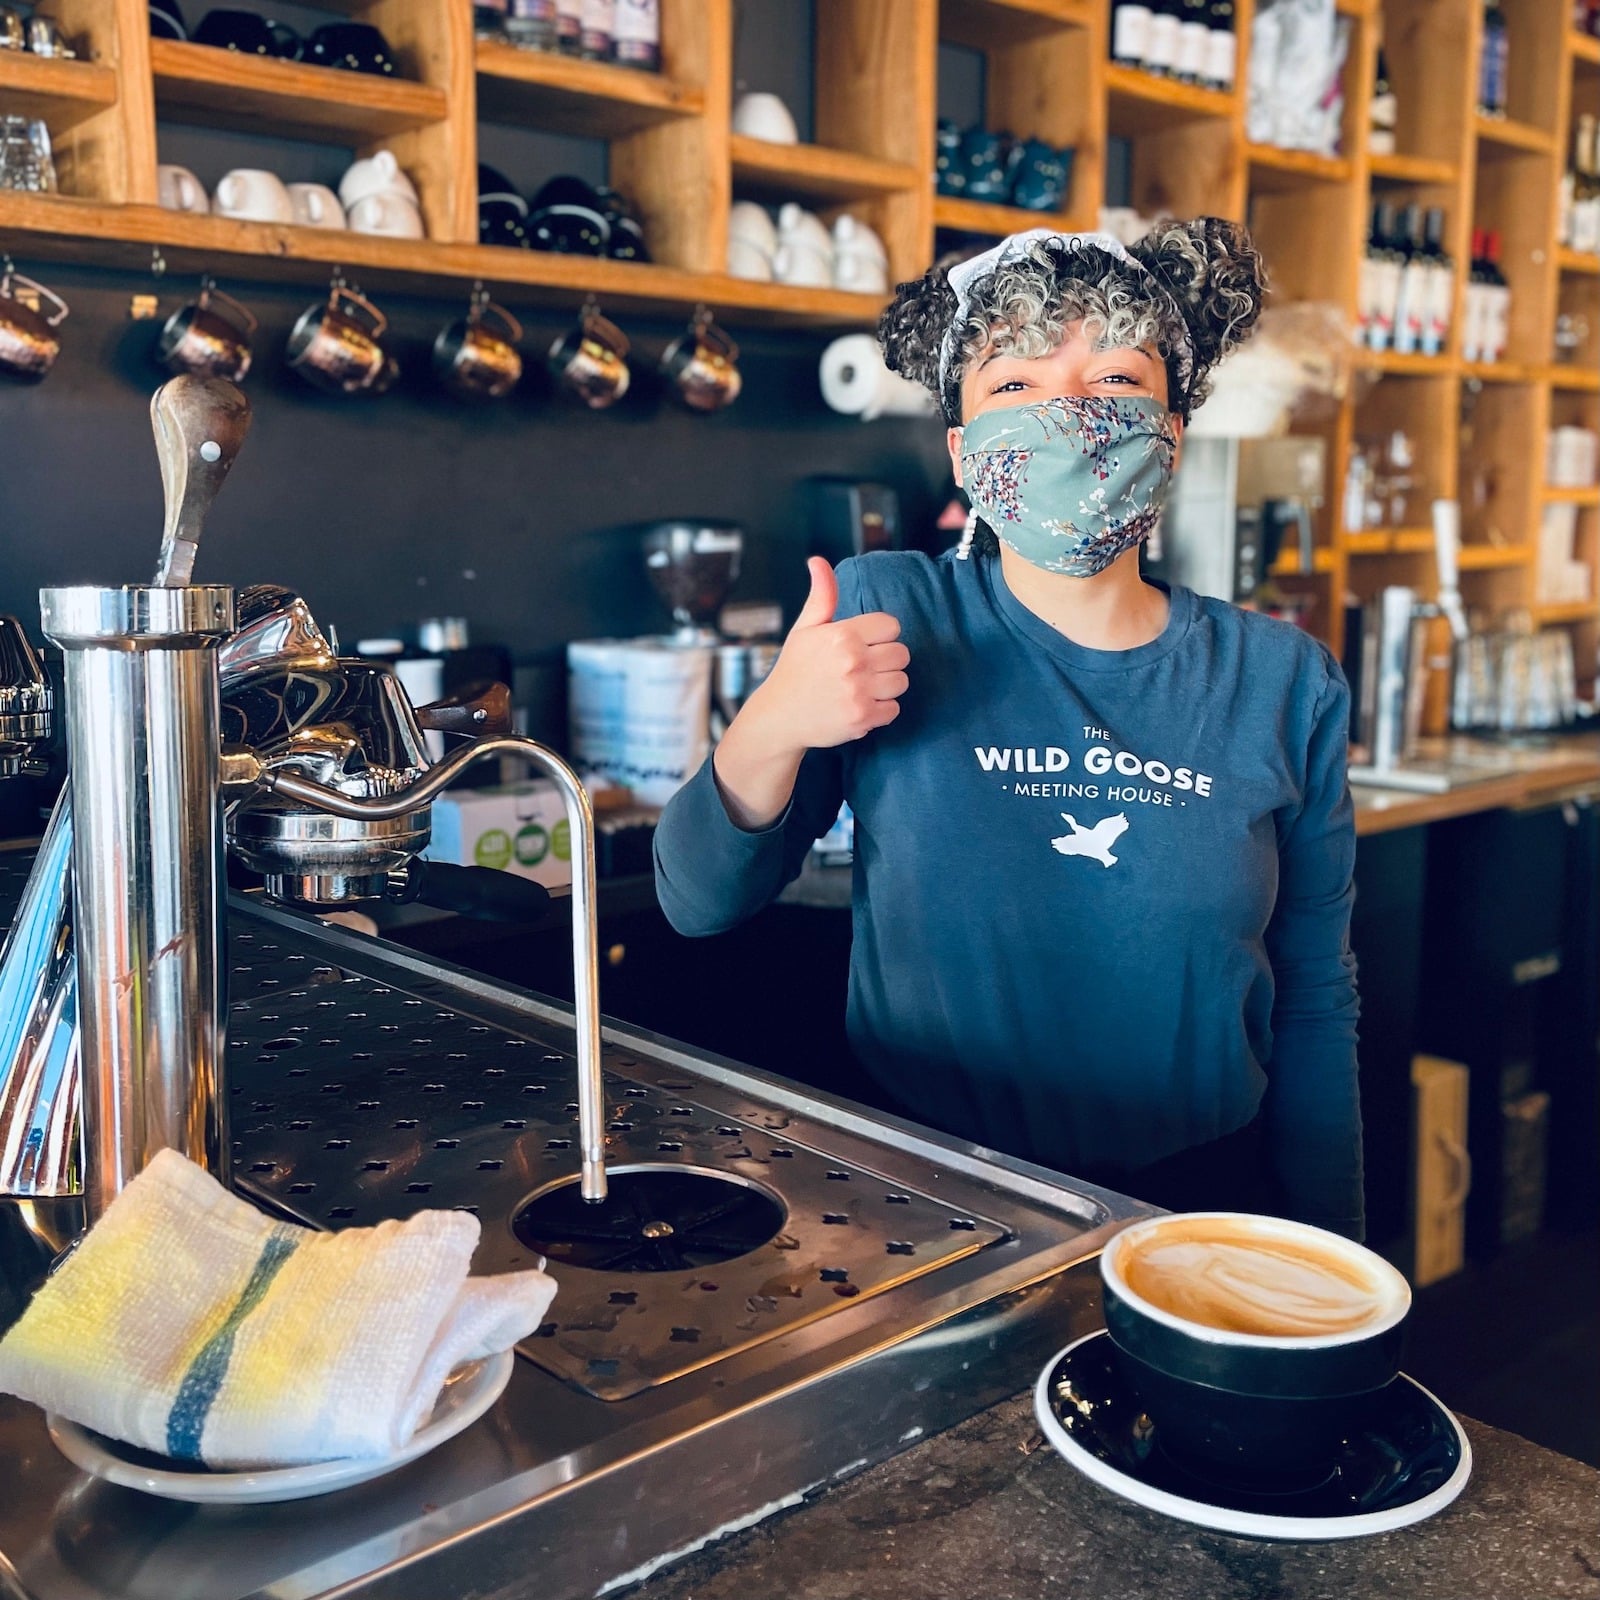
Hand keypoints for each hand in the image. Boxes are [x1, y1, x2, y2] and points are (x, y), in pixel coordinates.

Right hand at [712, 558, 908, 827]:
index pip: (891, 626)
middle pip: (902, 654)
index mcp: (843, 635)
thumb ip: (821, 596)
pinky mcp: (863, 718)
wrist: (779, 717)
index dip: (881, 635)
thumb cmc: (794, 670)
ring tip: (864, 686)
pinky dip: (882, 710)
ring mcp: (859, 692)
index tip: (865, 645)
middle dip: (887, 660)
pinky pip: (894, 710)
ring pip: (901, 682)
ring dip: (887, 685)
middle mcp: (853, 662)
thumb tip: (818, 561)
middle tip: (864, 668)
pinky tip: (862, 704)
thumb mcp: (804, 629)